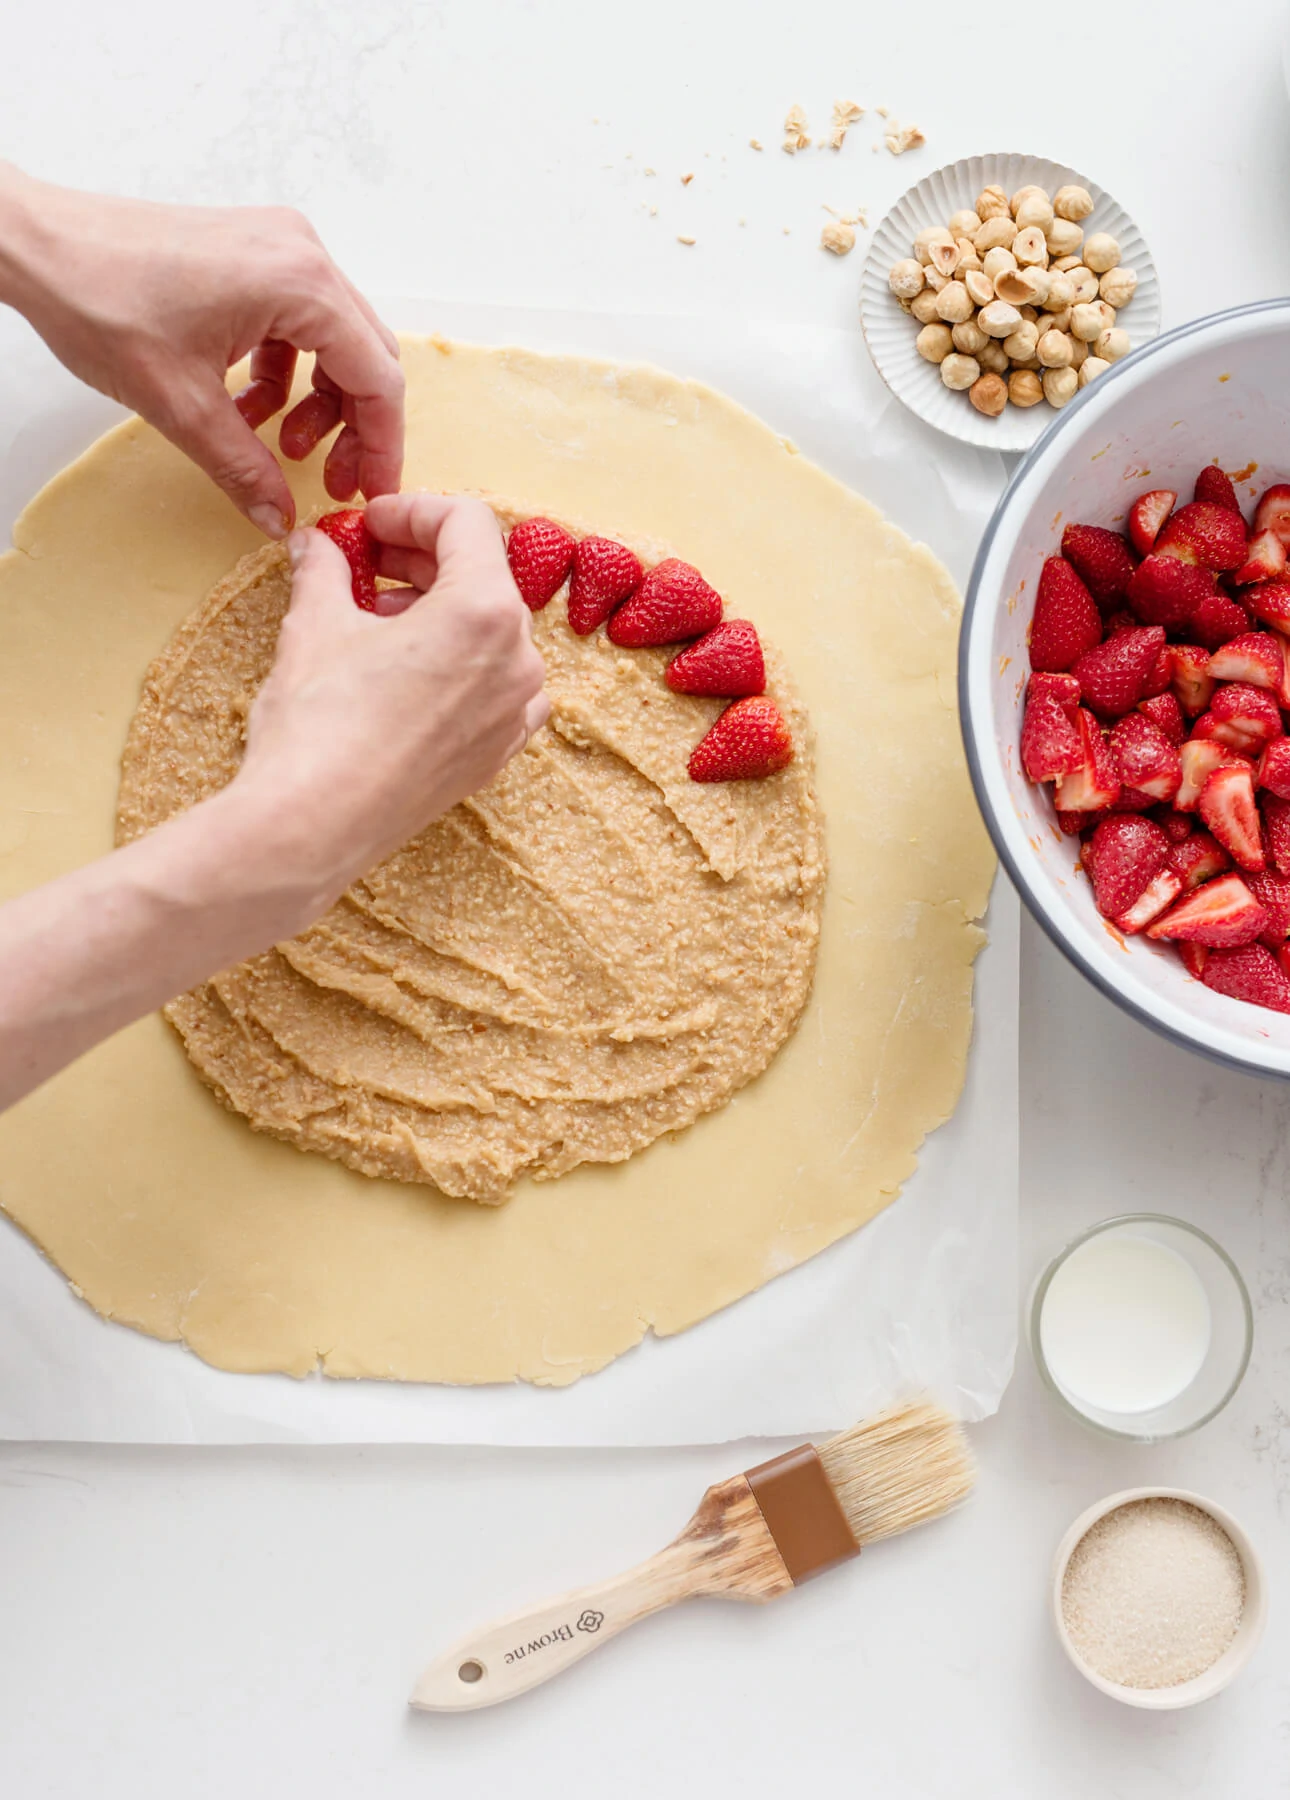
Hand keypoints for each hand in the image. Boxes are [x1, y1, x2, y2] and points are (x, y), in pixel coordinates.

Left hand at [0, 163, 402, 537]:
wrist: (37, 244)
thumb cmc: (100, 298)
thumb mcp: (181, 405)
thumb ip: (242, 468)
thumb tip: (279, 517)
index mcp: (301, 284)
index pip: (377, 377)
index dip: (381, 444)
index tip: (370, 490)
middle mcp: (303, 255)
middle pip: (364, 356)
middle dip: (354, 425)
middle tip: (331, 477)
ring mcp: (279, 247)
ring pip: (334, 340)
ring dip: (317, 400)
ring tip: (277, 443)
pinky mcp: (253, 252)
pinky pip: (296, 322)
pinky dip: (285, 370)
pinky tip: (247, 404)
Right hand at [234, 494, 549, 908]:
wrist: (312, 827)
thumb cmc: (318, 724)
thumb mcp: (314, 625)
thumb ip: (325, 569)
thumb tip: (316, 545)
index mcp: (484, 612)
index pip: (467, 523)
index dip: (411, 509)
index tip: (368, 524)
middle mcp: (519, 660)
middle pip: (483, 576)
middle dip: (422, 560)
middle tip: (366, 562)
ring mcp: (515, 712)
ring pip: (490, 632)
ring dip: (437, 610)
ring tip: (374, 620)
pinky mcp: (498, 752)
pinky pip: (492, 685)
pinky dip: (454, 663)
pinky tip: (402, 671)